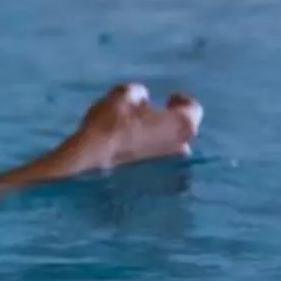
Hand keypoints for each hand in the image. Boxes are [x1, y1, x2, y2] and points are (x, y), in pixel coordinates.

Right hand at [24, 80, 202, 180]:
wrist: (89, 164)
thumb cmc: (109, 125)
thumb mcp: (123, 95)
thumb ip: (140, 93)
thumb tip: (142, 98)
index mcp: (182, 123)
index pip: (192, 108)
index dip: (180, 100)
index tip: (169, 98)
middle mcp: (183, 148)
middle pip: (181, 131)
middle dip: (168, 123)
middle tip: (148, 118)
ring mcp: (171, 170)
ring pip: (168, 152)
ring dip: (157, 144)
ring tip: (135, 139)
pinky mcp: (155, 187)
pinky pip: (157, 170)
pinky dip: (147, 163)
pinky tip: (129, 158)